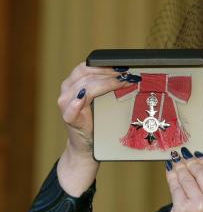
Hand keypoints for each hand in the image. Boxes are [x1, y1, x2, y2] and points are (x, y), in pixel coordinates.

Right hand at [56, 63, 134, 195]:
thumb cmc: (94, 120)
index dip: (104, 65)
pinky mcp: (68, 118)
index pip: (86, 67)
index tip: (122, 66)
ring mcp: (65, 104)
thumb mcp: (99, 99)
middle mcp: (66, 91)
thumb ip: (106, 86)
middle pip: (87, 75)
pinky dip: (78, 103)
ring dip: (107, 83)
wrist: (85, 145)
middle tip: (128, 75)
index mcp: (72, 83)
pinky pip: (73, 108)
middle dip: (110, 73)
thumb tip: (128, 74)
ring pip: (85, 87)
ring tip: (123, 83)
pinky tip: (83, 99)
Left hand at [166, 148, 202, 211]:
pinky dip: (171, 175)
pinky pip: (175, 185)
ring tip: (177, 162)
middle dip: (191, 161)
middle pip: (201, 170)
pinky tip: (170, 170)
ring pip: (186, 176)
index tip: (199, 156)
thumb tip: (197, 157)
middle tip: (185, 157)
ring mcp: (198, 204)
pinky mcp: (182, 208)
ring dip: (180, 166)